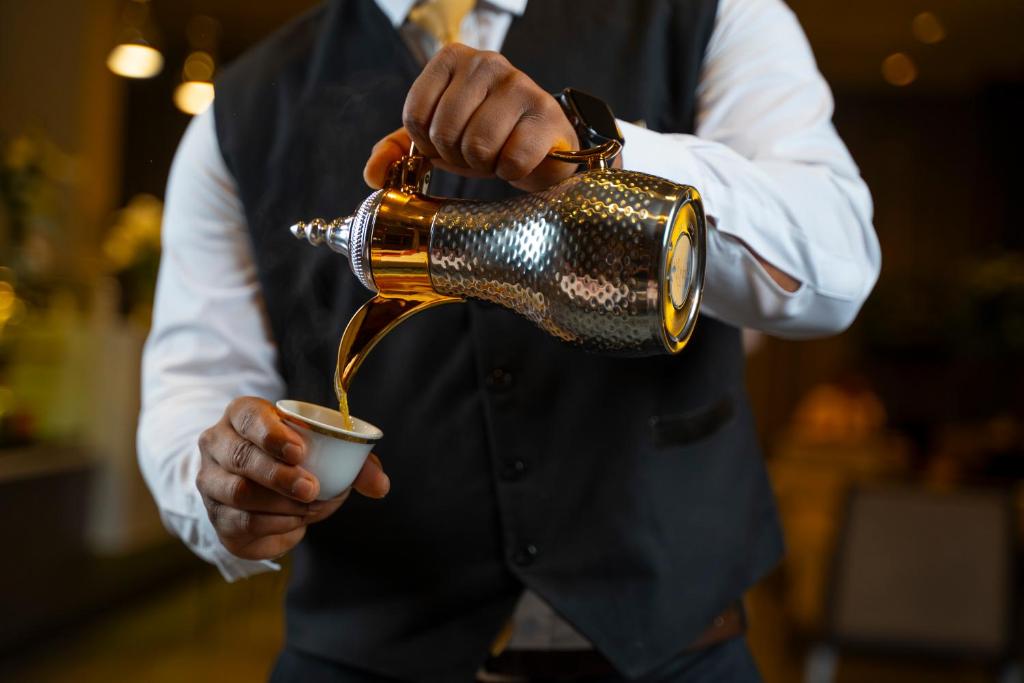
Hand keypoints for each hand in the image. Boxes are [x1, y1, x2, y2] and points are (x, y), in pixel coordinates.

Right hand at [196, 397, 389, 560]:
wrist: (261, 486)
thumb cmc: (296, 457)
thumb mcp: (325, 448)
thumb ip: (357, 463)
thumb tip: (380, 486)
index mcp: (240, 415)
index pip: (248, 416)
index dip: (272, 433)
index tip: (300, 451)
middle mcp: (216, 445)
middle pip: (241, 458)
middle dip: (280, 476)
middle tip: (312, 488)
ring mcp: (211, 482)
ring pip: (239, 494)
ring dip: (282, 504)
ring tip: (311, 507)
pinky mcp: (216, 517)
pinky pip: (243, 524)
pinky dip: (276, 525)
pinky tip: (297, 522)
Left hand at [364, 44, 578, 192]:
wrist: (541, 148)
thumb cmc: (487, 137)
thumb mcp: (438, 139)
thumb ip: (399, 150)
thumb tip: (373, 173)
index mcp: (451, 59)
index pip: (415, 115)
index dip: (430, 145)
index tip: (450, 143)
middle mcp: (485, 62)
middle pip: (445, 132)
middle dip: (458, 157)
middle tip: (477, 153)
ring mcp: (519, 83)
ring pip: (478, 146)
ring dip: (485, 165)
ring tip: (498, 155)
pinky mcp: (546, 113)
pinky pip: (511, 159)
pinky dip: (511, 171)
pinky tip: (519, 159)